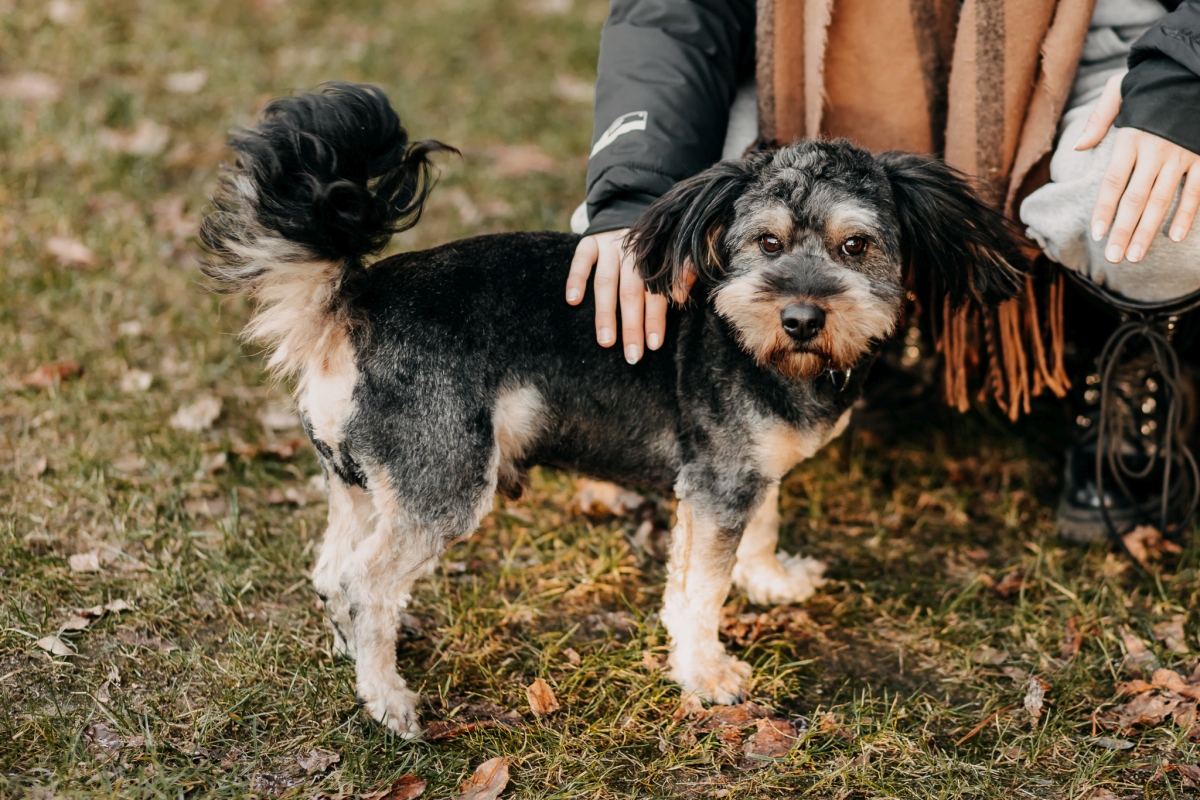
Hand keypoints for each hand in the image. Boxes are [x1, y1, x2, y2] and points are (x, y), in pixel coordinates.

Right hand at [566, 228, 668, 363]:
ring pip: (606, 281)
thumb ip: (679, 273)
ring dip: (605, 312)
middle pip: (632, 291)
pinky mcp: (590, 241)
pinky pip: (581, 259)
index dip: (656, 317)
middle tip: (632, 354)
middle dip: (632, 325)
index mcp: (656, 258)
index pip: (657, 291)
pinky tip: (573, 300)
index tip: (654, 344)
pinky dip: (576, 278)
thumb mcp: (668, 256)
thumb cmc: (650, 249)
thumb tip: (683, 297)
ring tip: (606, 341)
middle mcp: (634, 252)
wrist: (627, 216)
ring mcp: (610, 245)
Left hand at [1075, 73, 1199, 263]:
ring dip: (1149, 230)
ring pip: (1163, 200)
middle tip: (1114, 258)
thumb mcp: (1119, 90)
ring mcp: (1182, 155)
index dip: (1104, 210)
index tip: (1097, 234)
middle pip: (1135, 199)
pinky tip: (1176, 236)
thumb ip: (1098, 120)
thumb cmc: (1152, 80)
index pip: (1113, 182)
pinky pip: (1197, 189)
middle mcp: (1156, 151)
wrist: (1194, 66)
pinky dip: (1187, 214)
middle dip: (1124, 231)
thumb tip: (1079, 147)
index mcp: (1131, 138)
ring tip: (1136, 255)